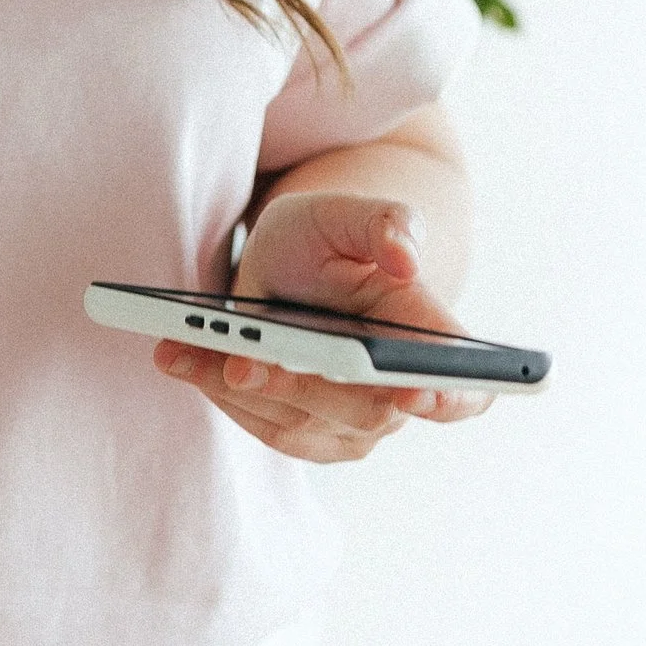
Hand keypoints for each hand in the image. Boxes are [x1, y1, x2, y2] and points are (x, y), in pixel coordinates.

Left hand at [152, 186, 493, 466]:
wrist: (294, 264)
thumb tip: (405, 256)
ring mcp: (354, 423)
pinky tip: (180, 359)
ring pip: (301, 422)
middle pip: (363, 410)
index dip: (452, 395)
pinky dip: (219, 392)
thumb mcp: (346, 210)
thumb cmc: (328, 234)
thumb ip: (384, 221)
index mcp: (429, 335)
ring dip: (238, 386)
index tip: (416, 391)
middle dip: (302, 386)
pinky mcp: (307, 435)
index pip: (465, 385)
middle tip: (244, 363)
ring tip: (179, 349)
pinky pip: (264, 425)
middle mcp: (400, 393)